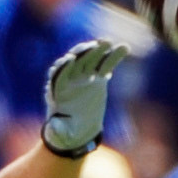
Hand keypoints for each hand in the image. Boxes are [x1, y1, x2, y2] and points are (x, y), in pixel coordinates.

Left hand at [41, 39, 127, 158]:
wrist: (78, 132)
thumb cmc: (65, 134)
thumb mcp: (59, 134)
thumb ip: (56, 129)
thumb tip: (53, 124)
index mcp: (57, 91)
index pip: (58, 74)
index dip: (62, 67)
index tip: (69, 59)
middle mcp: (69, 80)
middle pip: (75, 62)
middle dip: (82, 53)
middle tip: (92, 45)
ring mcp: (84, 77)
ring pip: (90, 60)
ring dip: (98, 50)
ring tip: (108, 43)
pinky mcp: (97, 78)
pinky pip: (106, 65)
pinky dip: (114, 57)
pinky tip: (124, 48)